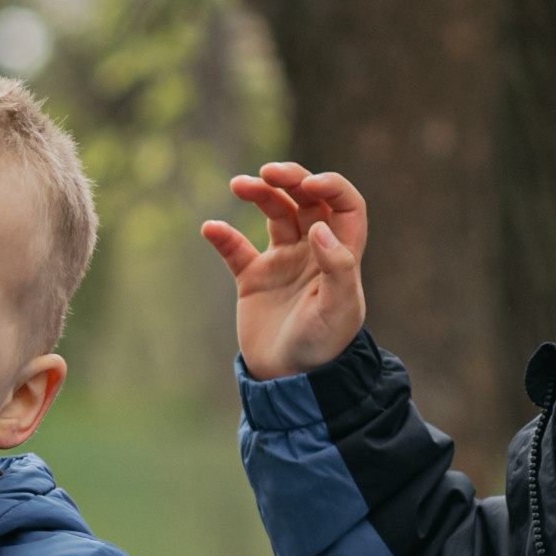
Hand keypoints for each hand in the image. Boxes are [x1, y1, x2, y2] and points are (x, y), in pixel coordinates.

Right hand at [199, 162, 368, 379]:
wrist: (291, 383)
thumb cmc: (323, 347)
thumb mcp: (339, 311)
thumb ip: (338, 269)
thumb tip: (320, 229)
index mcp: (341, 254)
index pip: (344, 204)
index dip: (331, 185)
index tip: (308, 184)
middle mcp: (314, 251)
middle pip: (306, 198)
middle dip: (290, 178)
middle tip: (268, 172)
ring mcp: (283, 262)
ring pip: (274, 213)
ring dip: (259, 194)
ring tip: (239, 184)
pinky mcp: (254, 278)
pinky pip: (236, 249)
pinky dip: (223, 236)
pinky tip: (211, 228)